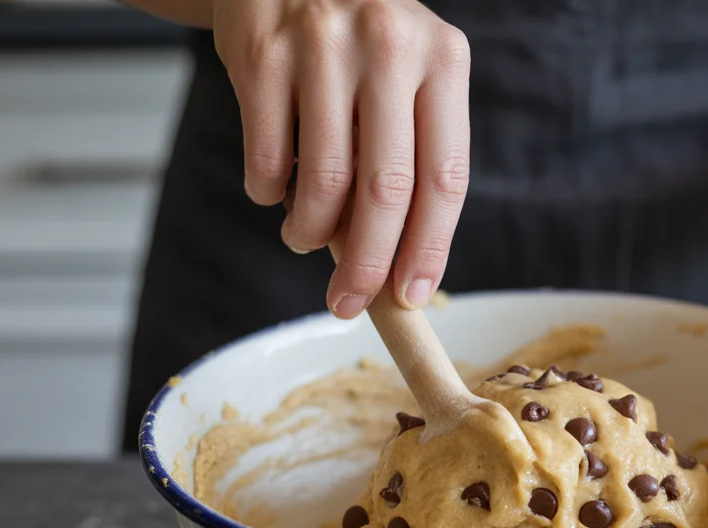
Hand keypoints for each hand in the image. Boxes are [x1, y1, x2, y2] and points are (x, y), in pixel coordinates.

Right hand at [213, 0, 471, 316]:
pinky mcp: (262, 52)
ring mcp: (323, 46)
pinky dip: (268, 193)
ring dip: (311, 233)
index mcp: (443, 61)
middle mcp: (390, 47)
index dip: (429, 248)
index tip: (412, 295)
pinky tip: (274, 189)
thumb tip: (393, 264)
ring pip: (323, 182)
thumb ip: (408, 156)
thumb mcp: (406, 77)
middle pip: (386, 192)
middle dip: (368, 264)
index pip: (445, 177)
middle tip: (348, 302)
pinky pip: (266, 160)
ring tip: (304, 237)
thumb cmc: (359, 44)